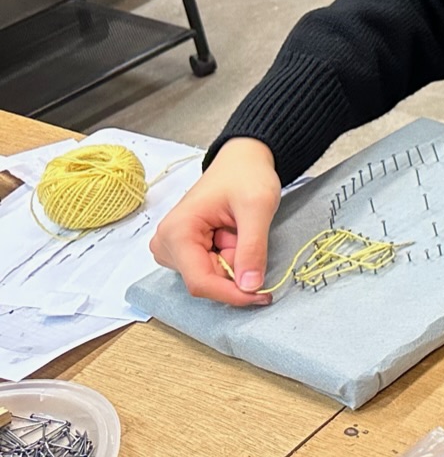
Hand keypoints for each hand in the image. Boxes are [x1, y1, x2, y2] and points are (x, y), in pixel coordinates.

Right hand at [148, 138, 280, 304]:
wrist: (242, 160)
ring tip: (239, 230)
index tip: (263, 296)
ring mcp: (172, 249)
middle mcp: (166, 244)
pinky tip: (233, 235)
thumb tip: (250, 287)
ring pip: (210, 277)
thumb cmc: (246, 176)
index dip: (232, 294)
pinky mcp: (183, 250)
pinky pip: (210, 268)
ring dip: (233, 262)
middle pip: (205, 281)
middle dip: (235, 270)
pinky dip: (230, 258)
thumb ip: (252, 248)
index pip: (200, 282)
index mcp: (176, 233)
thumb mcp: (257, 208)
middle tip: (250, 237)